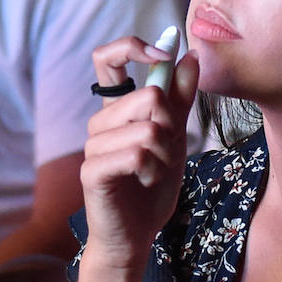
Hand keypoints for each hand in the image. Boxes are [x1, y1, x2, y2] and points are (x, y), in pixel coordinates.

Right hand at [78, 35, 199, 281]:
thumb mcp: (175, 136)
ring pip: (148, 128)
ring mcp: (92, 145)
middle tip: (167, 151)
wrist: (137, 234)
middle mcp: (99, 121)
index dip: (133, 47)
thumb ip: (179, 98)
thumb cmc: (152, 185)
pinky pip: (137, 154)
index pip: (107, 58)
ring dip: (166, 153)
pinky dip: (154, 170)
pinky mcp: (93, 170)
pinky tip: (147, 181)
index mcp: (116, 108)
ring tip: (157, 170)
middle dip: (172, 126)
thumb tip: (189, 55)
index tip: (161, 53)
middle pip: (148, 96)